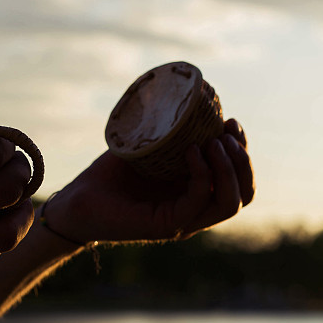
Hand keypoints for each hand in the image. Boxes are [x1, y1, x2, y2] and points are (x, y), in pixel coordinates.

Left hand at [44, 119, 253, 243]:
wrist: (78, 200)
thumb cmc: (111, 172)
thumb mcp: (149, 144)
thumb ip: (171, 128)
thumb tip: (192, 96)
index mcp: (197, 189)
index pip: (239, 176)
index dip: (242, 148)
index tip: (230, 120)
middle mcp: (196, 207)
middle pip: (244, 192)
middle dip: (243, 160)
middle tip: (226, 132)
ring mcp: (184, 220)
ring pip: (231, 202)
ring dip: (230, 169)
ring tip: (214, 142)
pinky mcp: (167, 225)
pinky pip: (198, 201)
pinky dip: (201, 175)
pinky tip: (191, 151)